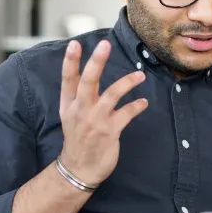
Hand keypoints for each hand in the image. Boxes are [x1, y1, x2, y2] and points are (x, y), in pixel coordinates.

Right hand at [58, 39, 147, 186]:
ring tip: (140, 75)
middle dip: (96, 62)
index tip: (75, 44)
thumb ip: (77, 95)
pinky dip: (137, 106)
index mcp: (69, 105)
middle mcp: (80, 110)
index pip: (68, 79)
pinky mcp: (109, 132)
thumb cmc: (78, 139)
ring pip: (112, 94)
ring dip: (128, 82)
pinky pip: (127, 114)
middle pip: (88, 81)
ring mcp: (95, 121)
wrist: (79, 169)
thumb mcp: (70, 116)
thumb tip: (88, 72)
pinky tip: (143, 102)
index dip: (70, 61)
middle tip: (105, 45)